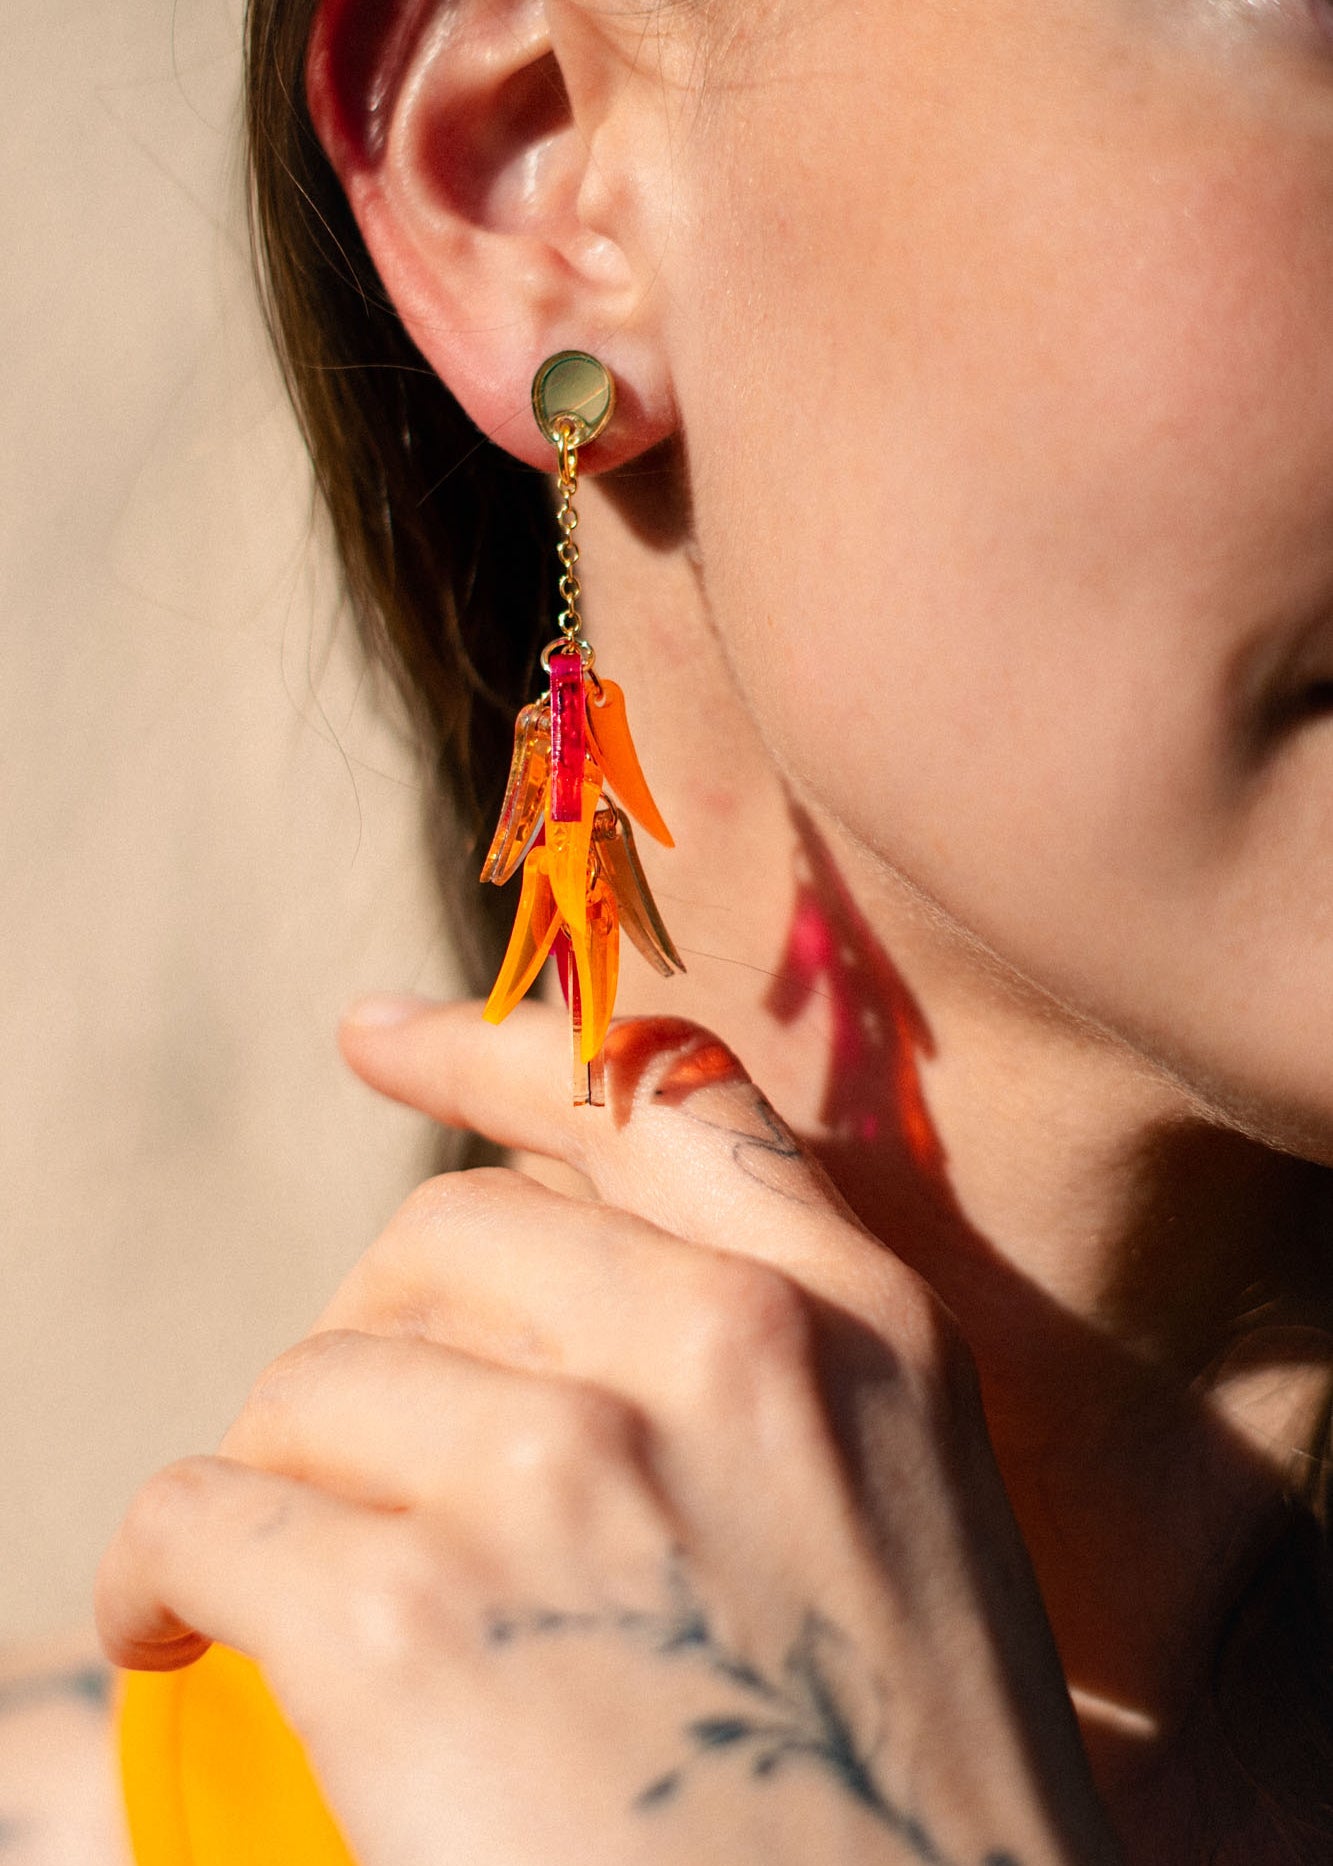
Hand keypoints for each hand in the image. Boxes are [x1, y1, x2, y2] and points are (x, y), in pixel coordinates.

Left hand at [96, 1001, 1120, 1865]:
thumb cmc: (890, 1809)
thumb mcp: (890, 1529)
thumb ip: (752, 1380)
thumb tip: (519, 1299)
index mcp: (862, 1324)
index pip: (655, 1101)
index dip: (496, 1051)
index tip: (372, 1031)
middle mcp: (727, 1352)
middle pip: (445, 1240)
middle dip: (373, 1333)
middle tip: (342, 1458)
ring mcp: (570, 1472)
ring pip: (316, 1379)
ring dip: (270, 1471)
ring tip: (266, 1582)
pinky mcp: (413, 1625)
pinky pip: (208, 1515)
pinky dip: (163, 1571)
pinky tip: (170, 1639)